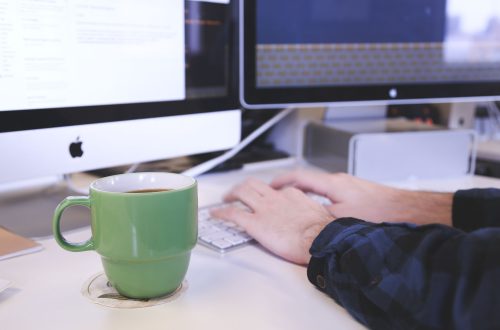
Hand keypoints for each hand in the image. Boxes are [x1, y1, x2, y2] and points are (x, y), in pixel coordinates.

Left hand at [211, 178, 333, 264]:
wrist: (319, 240)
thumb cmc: (323, 233)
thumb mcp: (319, 215)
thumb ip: (310, 213)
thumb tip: (311, 219)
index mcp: (292, 196)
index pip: (275, 190)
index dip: (267, 193)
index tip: (265, 197)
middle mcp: (275, 198)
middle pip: (254, 184)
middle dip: (243, 186)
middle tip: (237, 192)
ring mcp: (264, 209)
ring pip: (241, 192)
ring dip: (231, 194)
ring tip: (225, 198)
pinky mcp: (255, 223)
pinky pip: (233, 213)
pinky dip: (221, 212)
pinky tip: (215, 214)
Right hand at [271, 170, 452, 225]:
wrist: (408, 210)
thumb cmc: (381, 213)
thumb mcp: (343, 220)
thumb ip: (320, 218)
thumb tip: (304, 223)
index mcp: (332, 184)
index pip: (299, 177)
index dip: (281, 181)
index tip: (270, 185)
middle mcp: (340, 181)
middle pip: (308, 180)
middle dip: (291, 187)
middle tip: (278, 194)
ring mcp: (349, 186)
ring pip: (320, 187)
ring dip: (306, 193)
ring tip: (296, 203)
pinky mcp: (357, 193)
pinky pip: (331, 193)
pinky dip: (319, 199)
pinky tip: (322, 211)